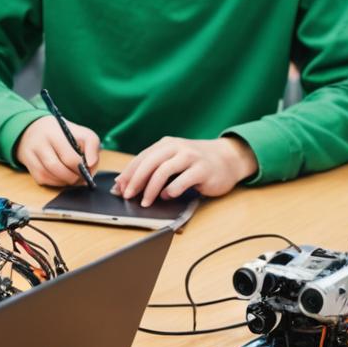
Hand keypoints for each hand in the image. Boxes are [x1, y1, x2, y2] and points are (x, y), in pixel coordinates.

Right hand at [15, 115, 100, 186]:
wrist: (36, 129)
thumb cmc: (64, 134)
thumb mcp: (82, 133)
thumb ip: (92, 147)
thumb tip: (90, 165)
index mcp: (55, 132)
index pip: (70, 157)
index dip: (81, 168)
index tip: (88, 169)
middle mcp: (40, 142)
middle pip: (57, 168)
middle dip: (73, 177)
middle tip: (82, 177)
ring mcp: (31, 154)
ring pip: (49, 175)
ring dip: (64, 181)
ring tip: (74, 177)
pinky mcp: (29, 164)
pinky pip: (43, 179)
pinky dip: (55, 182)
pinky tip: (62, 177)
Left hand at [113, 136, 256, 207]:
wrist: (228, 158)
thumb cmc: (197, 162)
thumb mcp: (174, 160)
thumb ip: (155, 169)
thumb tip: (127, 184)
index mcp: (167, 144)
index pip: (142, 157)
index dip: (129, 172)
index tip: (119, 187)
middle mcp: (177, 147)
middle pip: (150, 162)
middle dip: (136, 180)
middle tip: (128, 195)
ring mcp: (191, 157)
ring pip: (164, 170)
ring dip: (151, 188)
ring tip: (146, 202)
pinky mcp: (203, 170)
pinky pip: (182, 180)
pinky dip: (172, 190)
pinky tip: (168, 196)